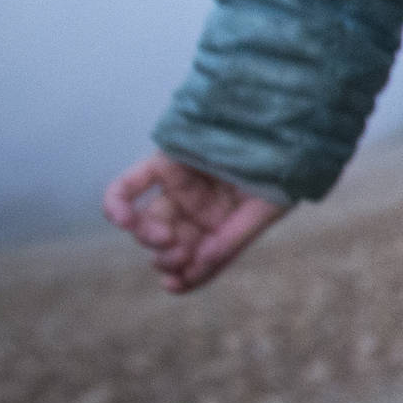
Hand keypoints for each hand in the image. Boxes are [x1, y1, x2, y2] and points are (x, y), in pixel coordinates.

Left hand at [103, 151, 290, 292]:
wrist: (283, 120)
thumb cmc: (283, 164)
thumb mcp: (266, 208)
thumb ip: (233, 239)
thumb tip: (197, 267)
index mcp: (227, 224)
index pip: (200, 257)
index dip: (186, 275)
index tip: (176, 283)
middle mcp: (200, 208)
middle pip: (172, 242)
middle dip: (168, 255)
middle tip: (175, 254)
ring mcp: (179, 187)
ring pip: (148, 221)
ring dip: (147, 236)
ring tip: (162, 237)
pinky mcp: (162, 163)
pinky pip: (130, 186)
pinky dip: (118, 203)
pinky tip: (120, 218)